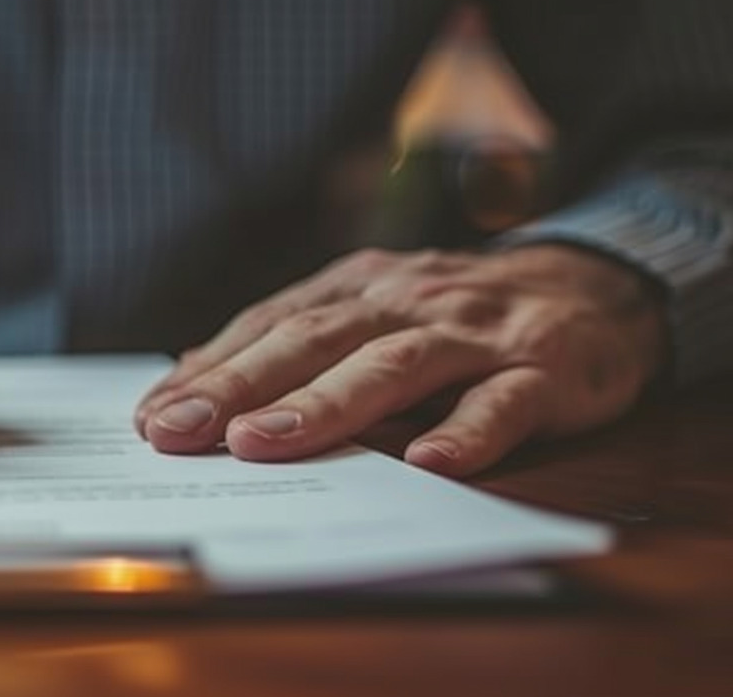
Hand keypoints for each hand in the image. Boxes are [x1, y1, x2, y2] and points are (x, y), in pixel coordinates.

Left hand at [135, 245, 666, 475]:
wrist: (596, 286)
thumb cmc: (459, 313)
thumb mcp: (374, 311)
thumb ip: (296, 340)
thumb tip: (191, 377)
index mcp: (359, 286)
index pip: (270, 325)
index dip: (209, 368)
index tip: (151, 415)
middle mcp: (407, 300)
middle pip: (314, 339)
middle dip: (239, 385)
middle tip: (178, 430)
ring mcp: (475, 332)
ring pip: (393, 364)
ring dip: (325, 404)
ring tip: (265, 442)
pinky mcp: (545, 368)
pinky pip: (503, 402)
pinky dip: (467, 429)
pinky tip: (428, 463)